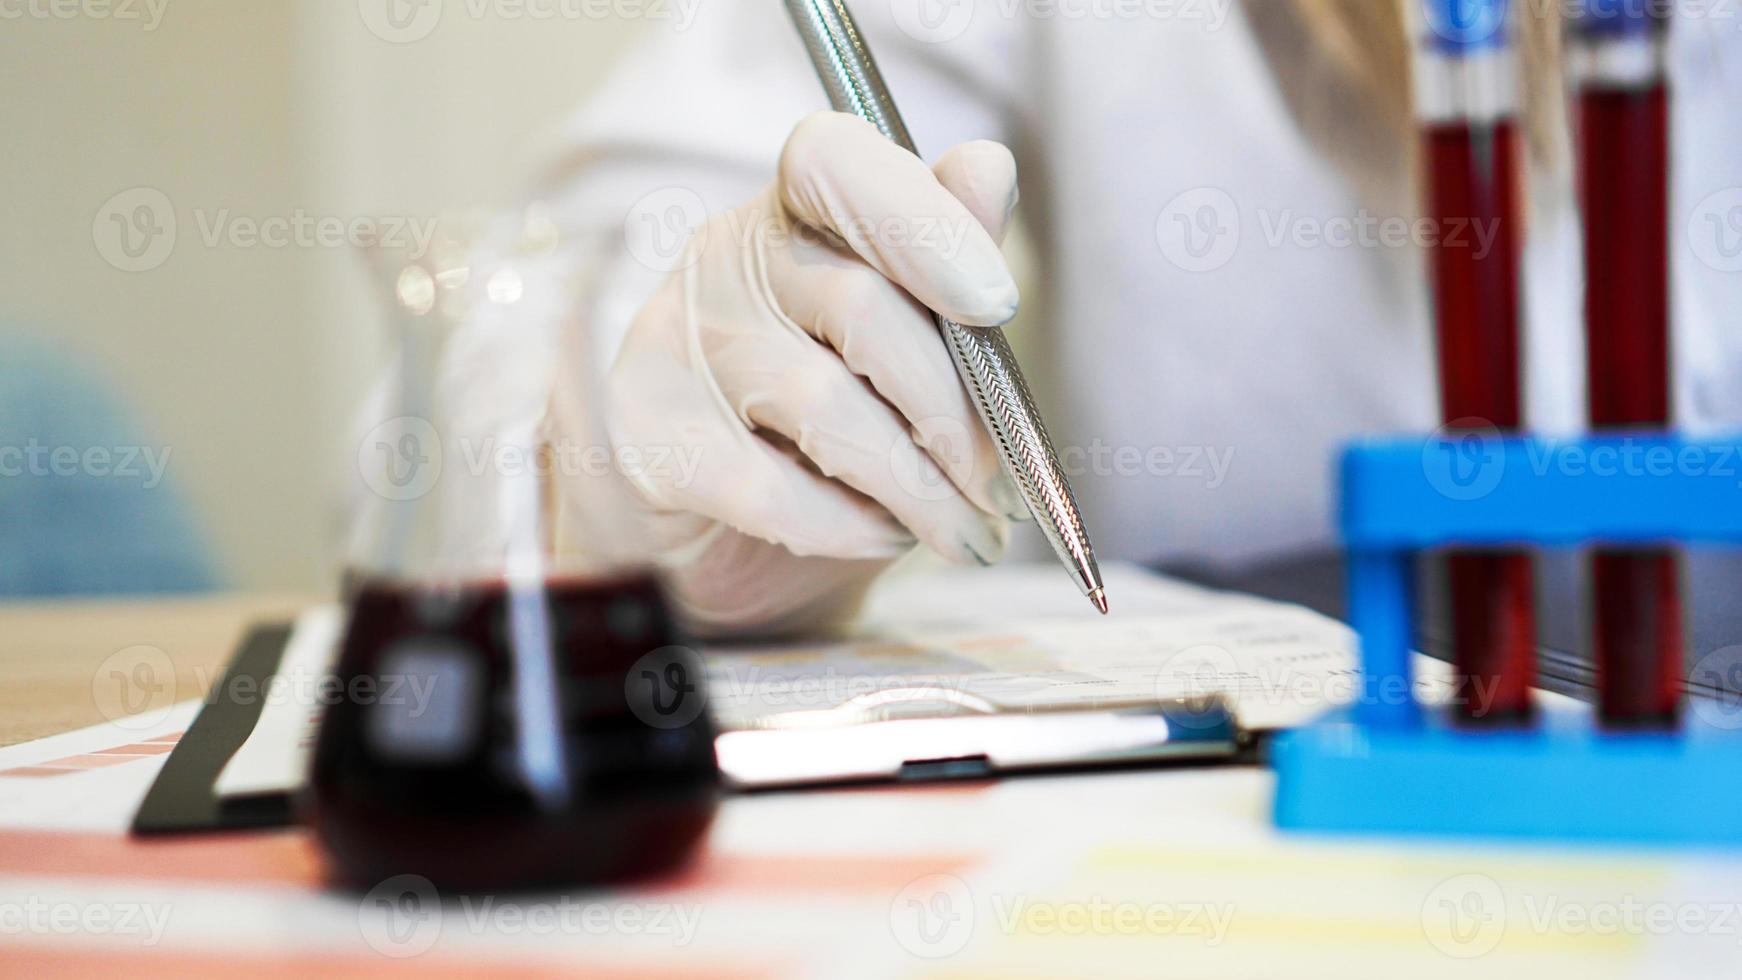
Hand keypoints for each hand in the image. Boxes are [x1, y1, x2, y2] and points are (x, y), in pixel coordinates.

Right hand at [606, 111, 1026, 635]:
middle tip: (1002, 487)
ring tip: (964, 532)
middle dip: (954, 412)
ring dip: (916, 485)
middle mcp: (726, 258)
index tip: (995, 304)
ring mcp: (674, 341)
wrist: (723, 538)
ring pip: (823, 403)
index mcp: (797, 211)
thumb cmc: (833, 422)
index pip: (836, 161)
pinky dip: (846, 523)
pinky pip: (767, 486)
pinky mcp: (645, 435)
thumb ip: (949, 257)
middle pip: (860, 305)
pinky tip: (881, 535)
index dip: (922, 222)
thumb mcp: (909, 342)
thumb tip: (988, 167)